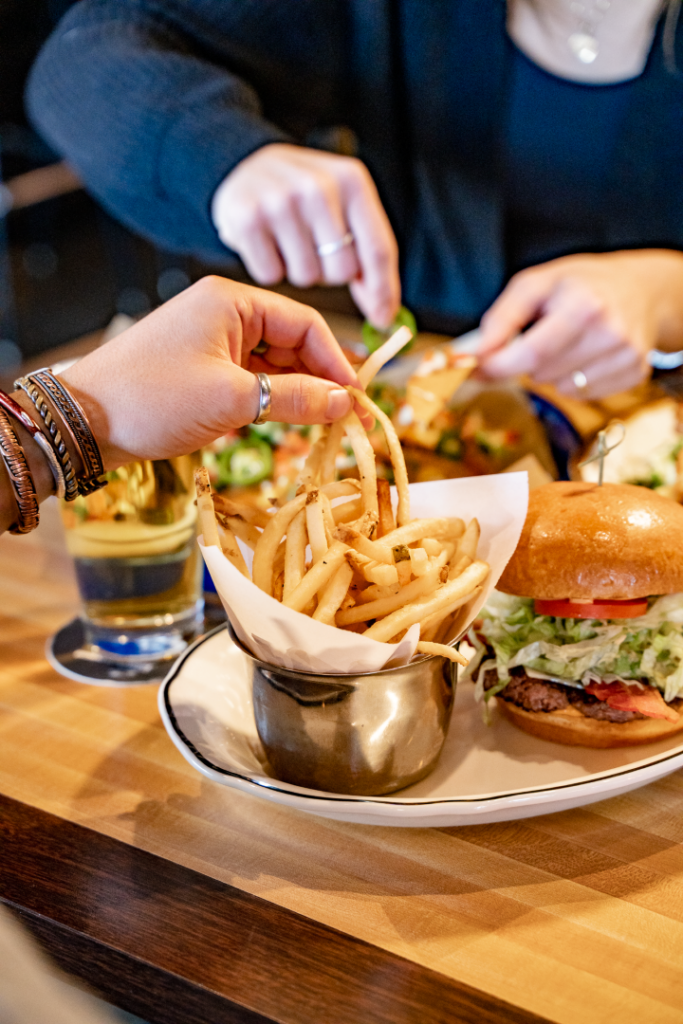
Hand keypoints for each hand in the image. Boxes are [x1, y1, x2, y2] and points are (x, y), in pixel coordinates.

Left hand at [59, 276, 367, 469]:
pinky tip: (278, 424)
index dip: (337, 362)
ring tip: (316, 426)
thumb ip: (296, 398)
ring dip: (293, 393)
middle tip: (344, 418)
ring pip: (270, 363)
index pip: (306, 323)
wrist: (83, 421)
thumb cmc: (155, 399)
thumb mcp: (234, 400)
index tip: (358, 399)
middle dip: (318, 379)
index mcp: (232, 301)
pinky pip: (247, 378)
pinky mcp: (197, 367)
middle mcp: (222, 312)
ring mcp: (208, 340)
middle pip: (290, 342)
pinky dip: (266, 400)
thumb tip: (346, 402)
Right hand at [212, 143, 400, 328]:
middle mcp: (318, 186)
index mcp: (351, 180)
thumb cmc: (303, 195)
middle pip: (343, 271)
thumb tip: (383, 314)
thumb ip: (368, 254)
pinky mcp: (247, 219)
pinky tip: (265, 241)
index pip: (378, 249)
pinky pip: (271, 275)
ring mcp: (280, 201)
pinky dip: (269, 268)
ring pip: (307, 277)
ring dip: (299, 270)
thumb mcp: (343, 206)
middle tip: (314, 249)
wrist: (244, 164)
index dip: (382, 290)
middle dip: (330, 272)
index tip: (383, 319)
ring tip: (287, 241)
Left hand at [477, 250, 682, 398]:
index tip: (478, 367)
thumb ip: (501, 318)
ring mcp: (627, 356)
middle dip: (527, 362)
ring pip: (561, 389)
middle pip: (542, 374)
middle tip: (541, 335)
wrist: (640, 288)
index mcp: (584, 304)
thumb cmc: (580, 284)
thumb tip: (477, 355)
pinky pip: (584, 395)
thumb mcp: (535, 284)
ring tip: (568, 343)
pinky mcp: (636, 374)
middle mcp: (611, 332)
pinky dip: (575, 381)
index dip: (498, 366)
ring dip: (552, 373)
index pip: (531, 354)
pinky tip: (586, 355)